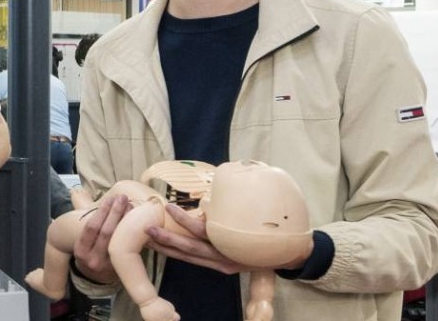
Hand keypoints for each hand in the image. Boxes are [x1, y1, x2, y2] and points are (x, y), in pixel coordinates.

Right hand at [71, 194, 127, 284]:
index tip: (109, 199)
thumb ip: (82, 218)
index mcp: (80, 250)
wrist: (92, 275)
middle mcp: (92, 259)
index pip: (91, 228)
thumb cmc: (88, 248)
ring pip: (119, 241)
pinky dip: (133, 234)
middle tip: (123, 198)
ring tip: (131, 206)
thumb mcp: (81, 237)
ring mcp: (107, 265)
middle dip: (115, 212)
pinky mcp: (120, 268)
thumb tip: (77, 191)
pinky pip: (128, 249)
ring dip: (126, 221)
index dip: (101, 212)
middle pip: (106, 232)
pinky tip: (137, 222)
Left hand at [147, 203, 308, 273]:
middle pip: (190, 249)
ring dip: (166, 247)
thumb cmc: (276, 230)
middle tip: (145, 227)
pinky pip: (193, 260)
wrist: (292, 255)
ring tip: (145, 237)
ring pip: (187, 257)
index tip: (170, 207)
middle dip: (166, 239)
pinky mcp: (219, 266)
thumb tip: (235, 171)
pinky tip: (161, 244)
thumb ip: (244, 200)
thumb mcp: (262, 215)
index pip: (204, 233)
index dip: (186, 221)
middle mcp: (225, 258)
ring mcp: (221, 264)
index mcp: (234, 244)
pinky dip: (176, 252)